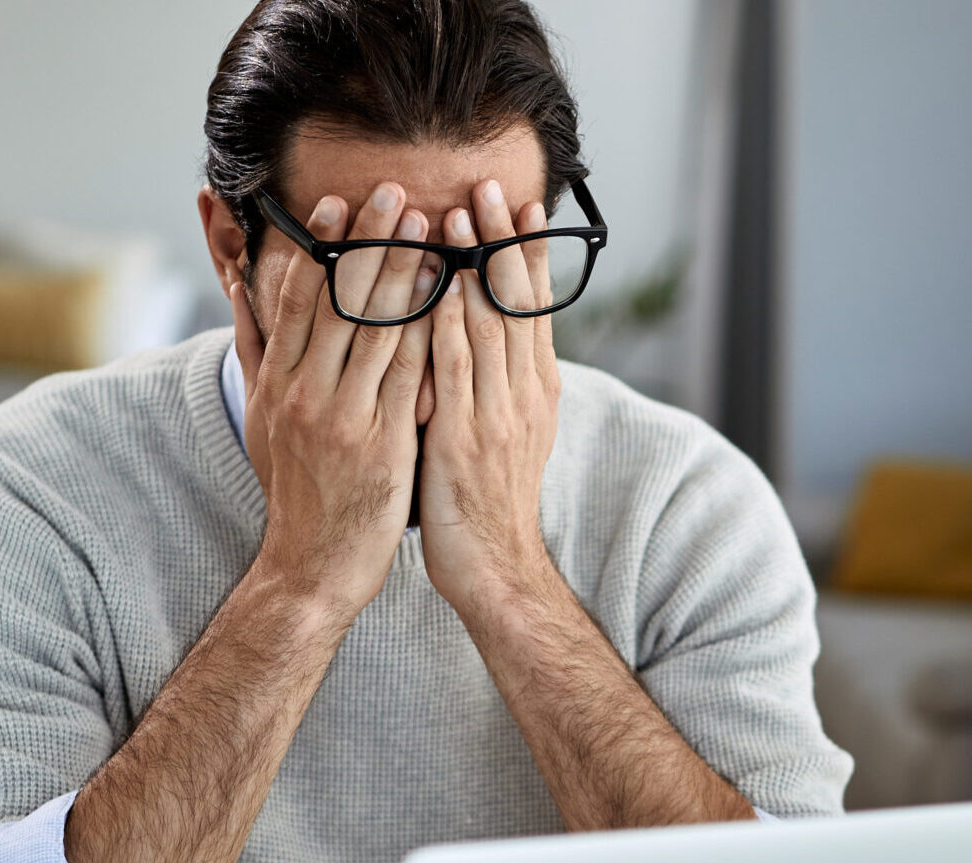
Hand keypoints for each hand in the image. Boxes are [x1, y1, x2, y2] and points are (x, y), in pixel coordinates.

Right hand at [230, 181, 436, 621]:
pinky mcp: (383, 445)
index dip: (319, 247)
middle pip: (338, 302)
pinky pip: (409, 377)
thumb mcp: (262, 416)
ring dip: (406, 273)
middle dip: (368, 243)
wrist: (313, 565)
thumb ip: (256, 347)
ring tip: (432, 229)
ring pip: (377, 331)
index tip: (338, 203)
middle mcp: (304, 394)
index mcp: (277, 382)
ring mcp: (343, 419)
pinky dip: (428, 332)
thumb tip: (238, 286)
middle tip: (395, 194)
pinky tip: (452, 298)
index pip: (297, 300)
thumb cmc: (295, 487)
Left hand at [418, 180, 564, 621]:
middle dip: (501, 242)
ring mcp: (496, 415)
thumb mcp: (504, 432)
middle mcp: (522, 395)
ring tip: (460, 214)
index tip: (521, 206)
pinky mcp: (464, 439)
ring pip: (488, 327)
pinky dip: (448, 325)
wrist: (494, 566)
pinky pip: (455, 372)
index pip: (532, 307)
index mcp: (534, 391)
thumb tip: (487, 336)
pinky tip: (437, 288)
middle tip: (490, 186)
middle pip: (514, 305)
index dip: (525, 255)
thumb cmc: (487, 501)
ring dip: (472, 267)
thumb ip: (497, 382)